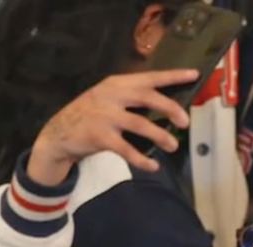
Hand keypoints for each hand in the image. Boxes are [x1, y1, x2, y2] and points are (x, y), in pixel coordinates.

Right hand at [29, 69, 198, 185]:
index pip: (149, 77)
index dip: (172, 76)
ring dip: (161, 135)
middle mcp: (111, 96)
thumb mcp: (108, 98)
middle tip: (186, 122)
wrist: (58, 133)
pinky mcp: (100, 136)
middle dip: (170, 108)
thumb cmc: (91, 115)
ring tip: (173, 145)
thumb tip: (169, 107)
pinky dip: (142, 159)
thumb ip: (131, 97)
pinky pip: (127, 149)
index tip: (193, 75)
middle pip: (148, 97)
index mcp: (116, 84)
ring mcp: (105, 116)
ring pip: (141, 124)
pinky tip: (152, 166)